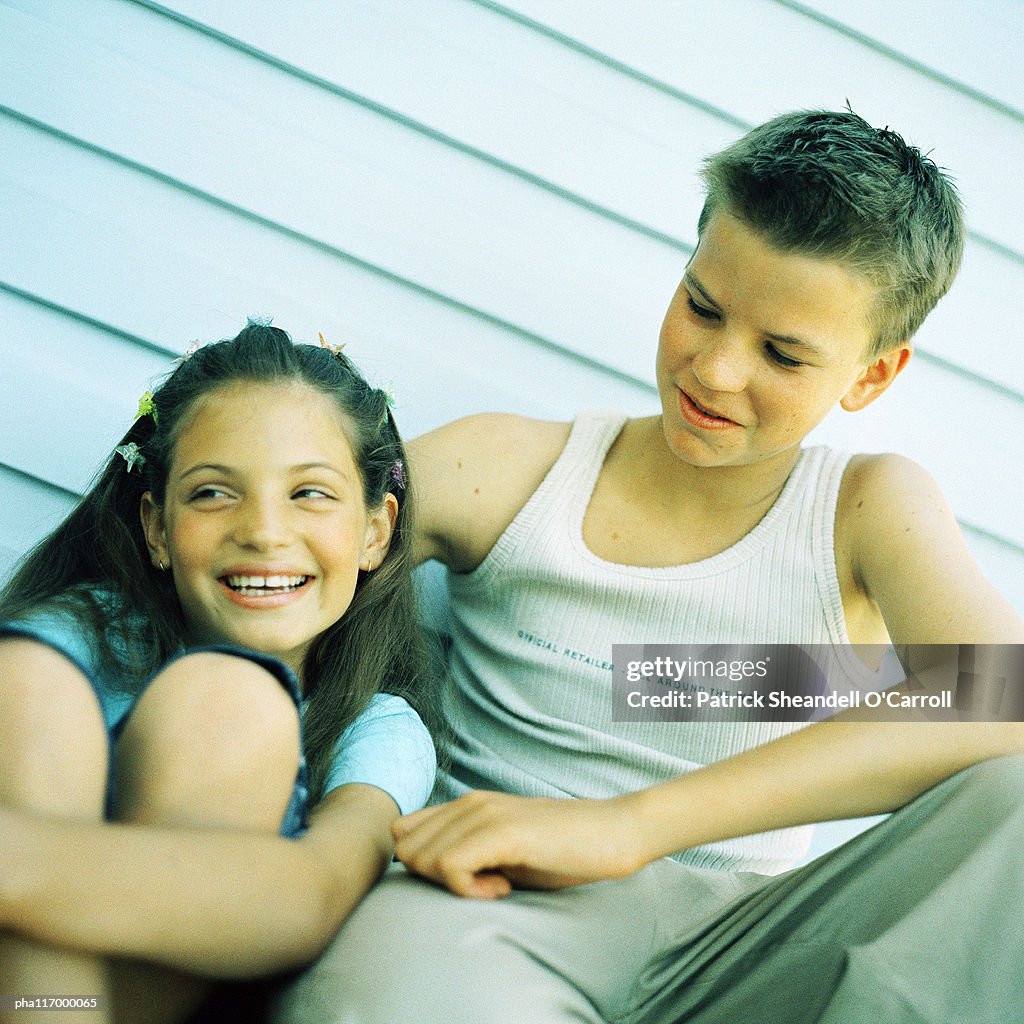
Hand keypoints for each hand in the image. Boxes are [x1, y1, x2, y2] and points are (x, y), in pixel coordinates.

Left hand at [391, 791, 646, 898]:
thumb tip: (428, 871)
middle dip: (430, 877)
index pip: (404, 831)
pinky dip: (468, 890)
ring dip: (451, 884)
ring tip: (496, 886)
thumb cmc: (564, 849)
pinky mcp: (502, 832)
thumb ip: (469, 852)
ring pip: (421, 857)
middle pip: (406, 848)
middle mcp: (470, 802)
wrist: (615, 833)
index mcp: (468, 804)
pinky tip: (503, 890)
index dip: (421, 865)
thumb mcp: (505, 852)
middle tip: (478, 885)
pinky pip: (449, 867)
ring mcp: (485, 814)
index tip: (460, 878)